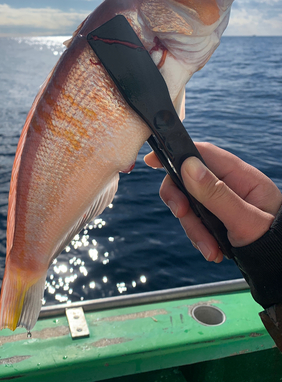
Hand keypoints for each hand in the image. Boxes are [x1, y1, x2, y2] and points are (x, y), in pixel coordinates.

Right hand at [145, 143, 281, 262]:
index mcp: (241, 176)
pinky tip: (214, 251)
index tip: (152, 161)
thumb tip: (188, 167)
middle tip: (182, 215)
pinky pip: (196, 221)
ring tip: (211, 250)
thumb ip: (217, 194)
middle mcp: (229, 185)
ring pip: (189, 205)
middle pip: (188, 181)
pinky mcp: (217, 218)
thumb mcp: (246, 220)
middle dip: (181, 202)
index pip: (203, 154)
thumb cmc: (275, 243)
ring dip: (193, 229)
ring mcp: (222, 202)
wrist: (280, 267)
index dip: (177, 154)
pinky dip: (199, 237)